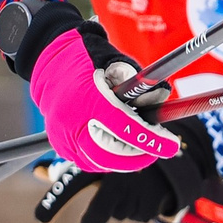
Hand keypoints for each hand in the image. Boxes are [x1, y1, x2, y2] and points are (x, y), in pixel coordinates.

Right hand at [23, 18, 179, 173]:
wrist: (51, 62)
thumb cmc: (89, 60)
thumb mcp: (118, 63)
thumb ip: (140, 84)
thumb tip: (163, 100)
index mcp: (88, 99)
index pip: (124, 127)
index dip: (151, 140)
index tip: (171, 146)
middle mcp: (71, 122)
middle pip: (108, 154)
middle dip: (137, 156)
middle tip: (157, 150)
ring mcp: (62, 136)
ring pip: (97, 161)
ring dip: (122, 159)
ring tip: (139, 148)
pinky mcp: (59, 144)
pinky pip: (86, 160)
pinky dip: (105, 158)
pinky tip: (119, 147)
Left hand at [35, 121, 215, 222]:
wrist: (178, 152)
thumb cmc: (128, 149)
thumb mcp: (102, 154)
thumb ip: (70, 165)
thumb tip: (38, 172)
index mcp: (104, 162)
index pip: (72, 183)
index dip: (54, 203)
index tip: (39, 219)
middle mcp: (120, 179)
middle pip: (97, 215)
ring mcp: (137, 195)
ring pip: (117, 213)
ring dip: (120, 206)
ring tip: (131, 187)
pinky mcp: (152, 207)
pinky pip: (136, 215)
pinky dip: (137, 207)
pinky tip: (144, 191)